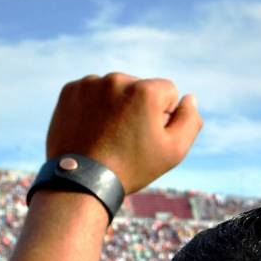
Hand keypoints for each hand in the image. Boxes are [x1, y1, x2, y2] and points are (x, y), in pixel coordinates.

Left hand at [45, 73, 201, 194]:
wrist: (82, 180)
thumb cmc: (132, 166)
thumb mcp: (174, 150)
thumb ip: (189, 120)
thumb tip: (189, 98)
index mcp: (145, 90)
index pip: (168, 91)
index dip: (163, 116)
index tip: (148, 136)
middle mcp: (117, 79)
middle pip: (140, 88)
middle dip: (138, 108)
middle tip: (127, 139)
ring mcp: (90, 83)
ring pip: (115, 90)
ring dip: (116, 106)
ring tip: (108, 135)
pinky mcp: (70, 90)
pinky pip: (92, 92)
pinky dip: (94, 106)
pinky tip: (93, 128)